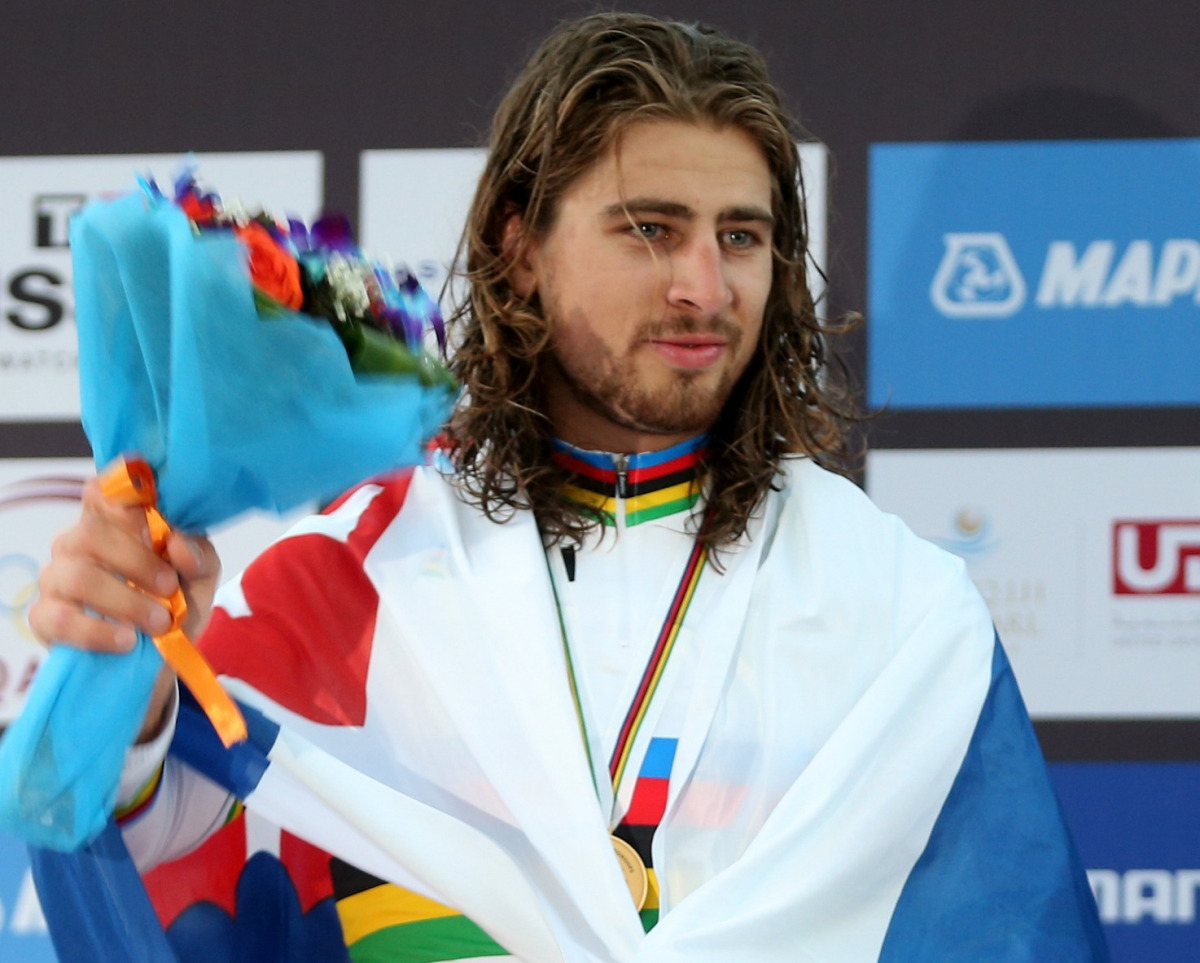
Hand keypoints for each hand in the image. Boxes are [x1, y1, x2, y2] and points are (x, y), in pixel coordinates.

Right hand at [29, 470, 221, 740]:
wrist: (161, 656)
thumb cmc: (176, 601)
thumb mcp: (201, 574)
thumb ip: (197, 553)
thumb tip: (177, 542)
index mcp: (114, 520)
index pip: (103, 490)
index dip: (124, 499)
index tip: (155, 522)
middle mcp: (78, 541)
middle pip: (93, 533)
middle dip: (138, 562)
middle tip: (169, 587)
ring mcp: (57, 577)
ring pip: (79, 576)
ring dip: (127, 601)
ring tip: (158, 622)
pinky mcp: (45, 617)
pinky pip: (61, 619)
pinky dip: (99, 632)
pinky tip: (127, 640)